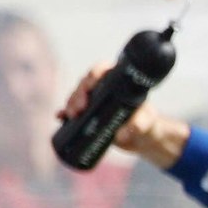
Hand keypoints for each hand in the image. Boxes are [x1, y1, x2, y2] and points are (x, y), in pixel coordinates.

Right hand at [57, 62, 190, 168]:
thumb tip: (121, 134)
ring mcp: (93, 101)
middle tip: (80, 108)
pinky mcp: (88, 114)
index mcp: (117, 82)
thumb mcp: (147, 122)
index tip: (91, 87)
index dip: (93, 75)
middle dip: (79, 94)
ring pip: (76, 96)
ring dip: (70, 104)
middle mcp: (102, 88)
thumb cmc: (146, 121)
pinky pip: (72, 111)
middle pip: (85, 84)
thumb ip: (138, 125)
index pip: (102, 70)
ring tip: (72, 115)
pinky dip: (64, 114)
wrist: (142, 137)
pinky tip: (60, 117)